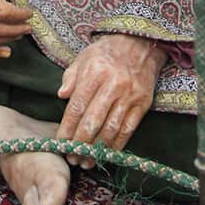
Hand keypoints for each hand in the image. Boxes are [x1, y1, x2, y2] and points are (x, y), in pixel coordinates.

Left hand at [56, 35, 166, 164]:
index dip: (67, 129)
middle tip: (73, 158)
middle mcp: (113, 85)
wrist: (141, 43)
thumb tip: (60, 96)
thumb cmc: (107, 52)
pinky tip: (106, 152)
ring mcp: (130, 95)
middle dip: (80, 144)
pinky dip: (116, 145)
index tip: (60, 143)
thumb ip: (70, 77)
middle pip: (93, 122)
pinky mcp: (143, 103)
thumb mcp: (84, 57)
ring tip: (87, 160)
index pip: (77, 107)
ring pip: (111, 129)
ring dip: (98, 150)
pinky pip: (128, 129)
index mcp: (94, 72)